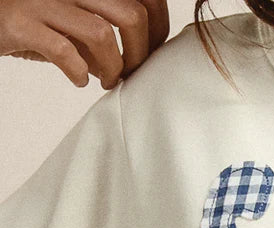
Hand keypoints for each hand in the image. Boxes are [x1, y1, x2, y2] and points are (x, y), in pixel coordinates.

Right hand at [0, 0, 169, 87]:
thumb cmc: (36, 21)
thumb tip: (138, 60)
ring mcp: (46, 2)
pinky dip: (78, 72)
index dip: (157, 30)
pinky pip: (64, 52)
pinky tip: (78, 78)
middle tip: (127, 73)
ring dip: (113, 68)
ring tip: (105, 80)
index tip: (147, 53)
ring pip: (103, 34)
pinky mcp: (24, 24)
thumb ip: (107, 35)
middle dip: (139, 54)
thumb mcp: (76, 21)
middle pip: (132, 16)